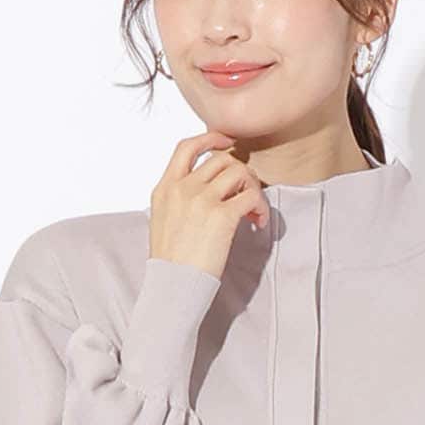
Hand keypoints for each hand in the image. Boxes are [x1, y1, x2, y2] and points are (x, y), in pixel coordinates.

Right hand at [148, 129, 267, 280]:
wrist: (173, 286)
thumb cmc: (171, 262)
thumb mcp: (164, 221)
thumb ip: (179, 199)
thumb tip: (209, 188)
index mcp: (164, 188)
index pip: (186, 147)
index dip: (210, 138)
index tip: (227, 142)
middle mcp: (182, 189)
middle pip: (220, 159)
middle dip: (239, 172)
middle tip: (245, 194)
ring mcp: (201, 200)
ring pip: (239, 172)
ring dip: (252, 187)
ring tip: (252, 210)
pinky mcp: (221, 216)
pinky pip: (252, 196)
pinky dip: (260, 206)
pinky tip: (257, 222)